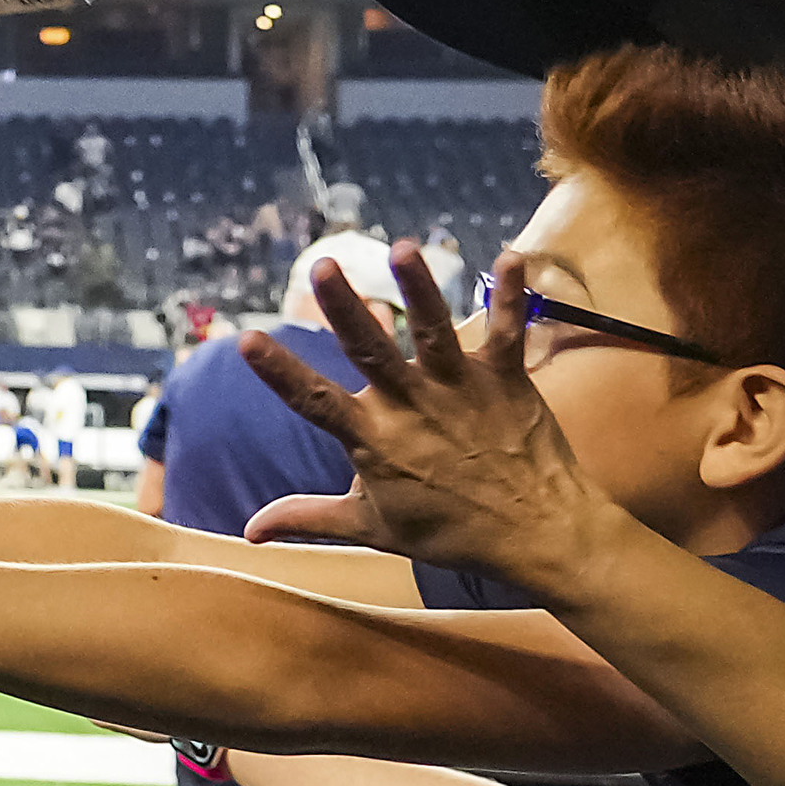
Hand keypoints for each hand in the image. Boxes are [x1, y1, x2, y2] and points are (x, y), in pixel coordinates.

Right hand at [229, 244, 623, 593]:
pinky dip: (512, 295)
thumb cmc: (452, 533)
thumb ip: (309, 517)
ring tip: (403, 249)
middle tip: (322, 267)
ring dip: (420, 288)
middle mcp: (412, 407)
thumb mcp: (372, 528)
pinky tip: (511, 256)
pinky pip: (508, 331)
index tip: (248, 339)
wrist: (536, 536)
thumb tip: (248, 530)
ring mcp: (461, 389)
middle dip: (345, 307)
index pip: (315, 401)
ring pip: (434, 331)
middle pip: (371, 350)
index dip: (280, 371)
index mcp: (374, 440)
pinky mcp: (506, 380)